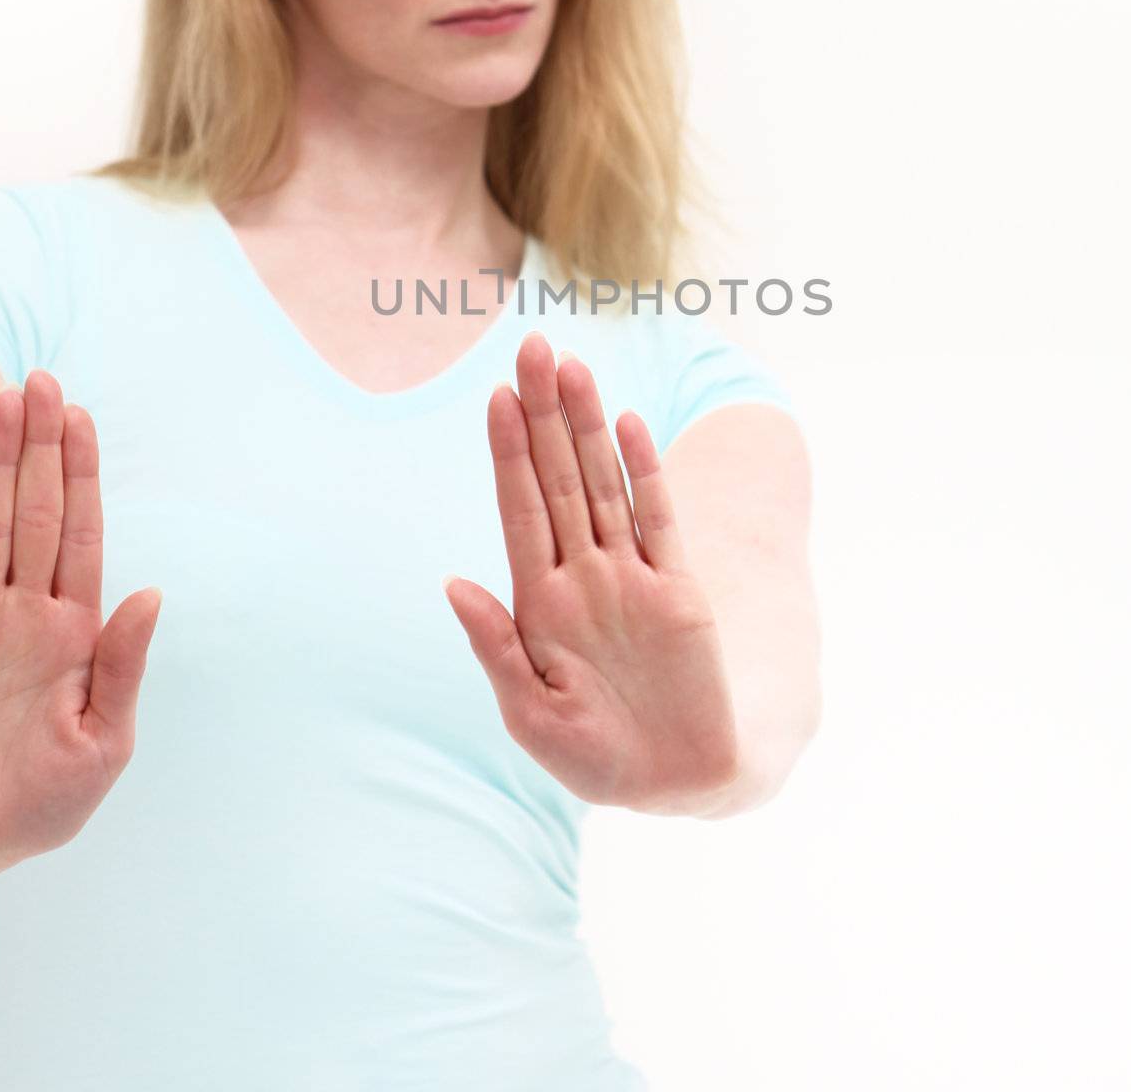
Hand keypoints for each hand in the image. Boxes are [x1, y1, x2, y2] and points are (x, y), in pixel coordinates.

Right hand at [0, 371, 161, 883]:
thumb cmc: (49, 795)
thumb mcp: (106, 736)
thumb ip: (125, 664)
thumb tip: (153, 592)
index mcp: (78, 627)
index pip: (82, 532)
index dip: (82, 475)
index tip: (81, 416)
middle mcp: (29, 612)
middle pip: (38, 512)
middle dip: (43, 449)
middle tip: (43, 380)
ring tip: (6, 402)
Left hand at [442, 332, 738, 810]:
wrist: (677, 784)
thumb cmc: (596, 758)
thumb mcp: (529, 716)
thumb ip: (494, 647)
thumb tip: (452, 582)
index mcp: (538, 603)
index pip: (518, 510)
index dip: (507, 453)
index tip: (495, 396)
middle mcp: (582, 576)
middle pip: (556, 478)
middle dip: (543, 414)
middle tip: (531, 346)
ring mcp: (630, 578)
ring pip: (603, 485)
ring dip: (587, 426)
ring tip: (573, 367)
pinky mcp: (678, 590)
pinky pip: (659, 519)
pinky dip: (645, 472)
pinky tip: (630, 425)